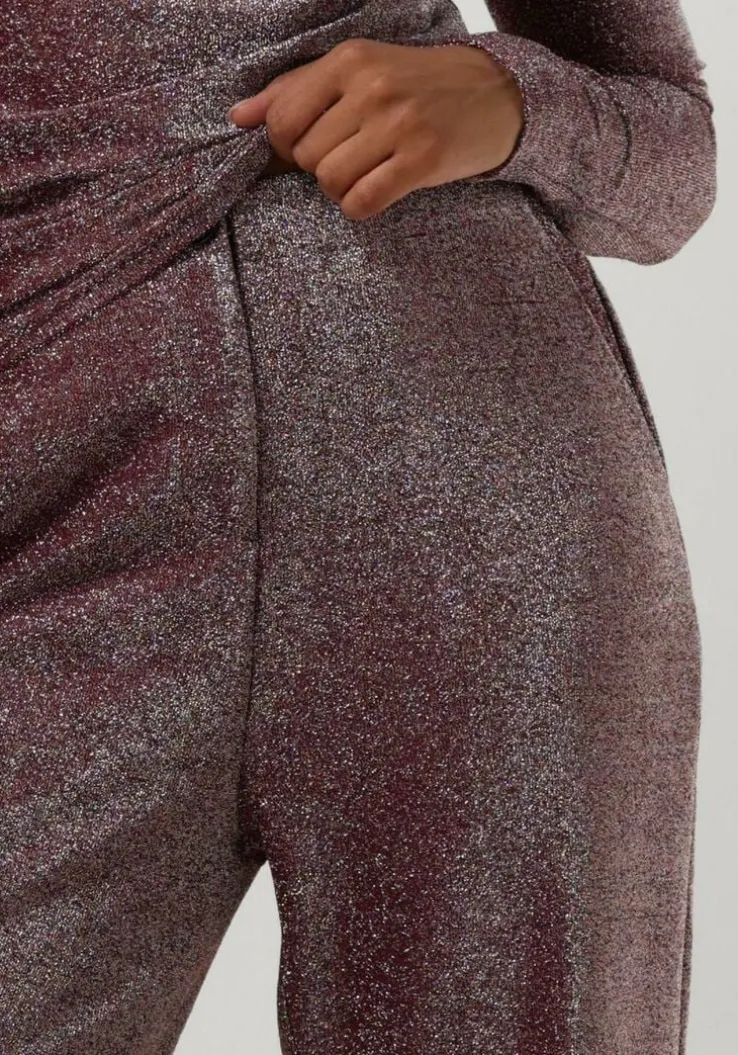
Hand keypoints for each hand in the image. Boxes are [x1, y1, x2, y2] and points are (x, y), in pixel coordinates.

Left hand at [227, 37, 523, 218]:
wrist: (495, 94)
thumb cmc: (416, 85)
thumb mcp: (357, 71)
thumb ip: (295, 90)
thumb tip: (238, 118)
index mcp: (349, 59)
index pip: (283, 118)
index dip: (285, 147)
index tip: (308, 148)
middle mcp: (372, 88)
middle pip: (307, 156)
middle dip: (320, 167)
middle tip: (350, 158)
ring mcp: (399, 124)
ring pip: (331, 182)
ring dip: (341, 190)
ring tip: (365, 174)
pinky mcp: (422, 160)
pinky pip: (362, 202)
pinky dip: (361, 207)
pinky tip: (379, 191)